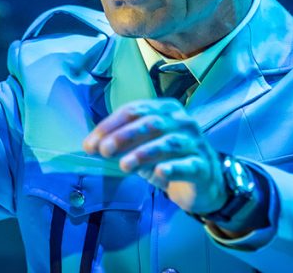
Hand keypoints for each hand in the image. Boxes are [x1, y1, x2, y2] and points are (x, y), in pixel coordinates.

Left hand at [82, 98, 227, 213]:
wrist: (203, 182)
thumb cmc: (168, 159)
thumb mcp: (141, 148)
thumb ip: (119, 145)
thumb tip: (89, 146)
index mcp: (165, 110)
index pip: (134, 111)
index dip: (110, 125)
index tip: (90, 143)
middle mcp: (182, 122)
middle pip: (151, 123)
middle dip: (124, 135)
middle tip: (104, 150)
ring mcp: (194, 143)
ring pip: (168, 143)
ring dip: (143, 153)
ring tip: (124, 165)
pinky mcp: (202, 166)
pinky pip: (187, 165)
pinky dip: (172, 168)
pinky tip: (158, 173)